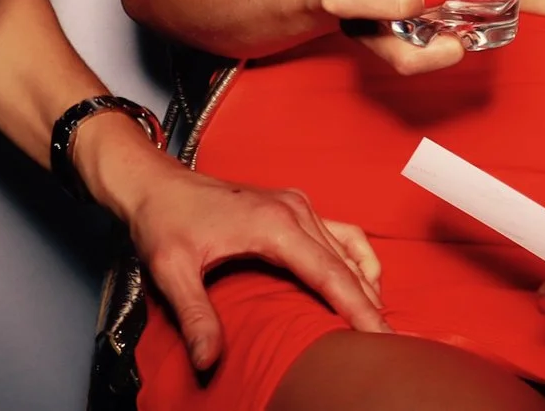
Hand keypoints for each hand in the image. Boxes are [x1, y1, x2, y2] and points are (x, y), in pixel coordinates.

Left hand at [119, 161, 387, 370]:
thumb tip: (209, 360)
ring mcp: (296, 205)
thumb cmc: (164, 222)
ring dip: (367, 282)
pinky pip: (338, 232)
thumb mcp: (172, 271)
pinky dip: (355, 259)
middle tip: (387, 343)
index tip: (380, 337)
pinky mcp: (292, 207)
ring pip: (348, 247)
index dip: (359, 308)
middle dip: (371, 303)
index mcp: (274, 225)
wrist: (156, 184)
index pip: (331, 274)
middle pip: (347, 264)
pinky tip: (359, 281)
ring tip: (376, 320)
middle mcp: (294, 210)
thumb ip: (195, 316)